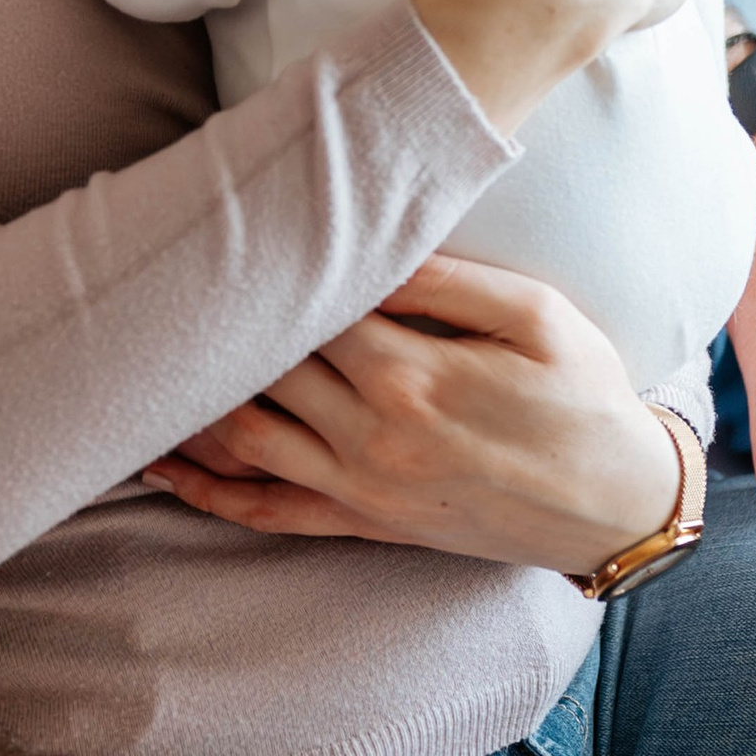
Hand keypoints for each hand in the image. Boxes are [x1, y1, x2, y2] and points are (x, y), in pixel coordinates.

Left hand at [145, 253, 678, 576]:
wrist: (619, 505)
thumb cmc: (586, 397)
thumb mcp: (538, 319)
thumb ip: (448, 282)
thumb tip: (370, 252)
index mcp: (413, 373)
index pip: (308, 310)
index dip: (261, 271)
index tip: (218, 232)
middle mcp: (372, 434)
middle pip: (263, 369)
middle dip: (211, 328)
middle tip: (156, 280)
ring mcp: (364, 487)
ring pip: (247, 441)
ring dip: (187, 406)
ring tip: (135, 362)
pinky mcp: (367, 523)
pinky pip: (271, 515)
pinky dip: (210, 493)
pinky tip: (162, 468)